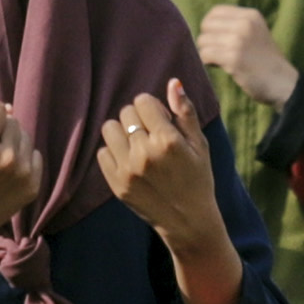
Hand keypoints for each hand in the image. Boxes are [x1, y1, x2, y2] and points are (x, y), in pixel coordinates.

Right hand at [0, 101, 45, 252]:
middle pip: (14, 122)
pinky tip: (9, 173)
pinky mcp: (34, 186)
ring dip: (14, 143)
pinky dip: (24, 160)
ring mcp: (23, 173)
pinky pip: (35, 156)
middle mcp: (7, 158)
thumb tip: (8, 108)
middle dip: (2, 130)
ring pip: (26, 137)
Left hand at [100, 79, 225, 252]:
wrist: (188, 221)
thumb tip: (173, 82)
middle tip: (152, 135)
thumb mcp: (200, 145)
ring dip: (122, 132)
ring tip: (137, 145)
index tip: (162, 121)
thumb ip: (185, 112)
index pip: (142, 101)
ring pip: (109, 129)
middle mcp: (145, 153)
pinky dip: (114, 153)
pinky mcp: (116, 184)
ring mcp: (128, 169)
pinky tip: (130, 162)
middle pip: (126, 112)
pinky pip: (103, 152)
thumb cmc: (198, 178)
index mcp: (168, 140)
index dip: (152, 107)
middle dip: (138, 119)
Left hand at [196, 4, 300, 108]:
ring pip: (203, 40)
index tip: (218, 37)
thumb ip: (236, 25)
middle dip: (208, 39)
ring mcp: (238, 41)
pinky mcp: (233, 58)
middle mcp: (244, 24)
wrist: (283, 82)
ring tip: (220, 59)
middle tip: (218, 50)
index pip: (216, 11)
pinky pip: (206, 55)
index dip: (211, 25)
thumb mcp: (257, 32)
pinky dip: (208, 62)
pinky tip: (219, 66)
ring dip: (207, 52)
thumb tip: (206, 27)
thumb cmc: (267, 60)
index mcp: (251, 16)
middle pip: (207, 25)